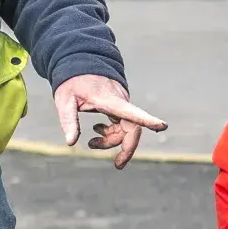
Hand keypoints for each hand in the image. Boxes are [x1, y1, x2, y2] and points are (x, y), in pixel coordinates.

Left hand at [52, 75, 166, 169]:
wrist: (81, 63)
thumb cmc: (72, 81)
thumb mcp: (64, 100)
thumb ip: (69, 121)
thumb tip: (71, 143)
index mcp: (109, 100)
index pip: (132, 112)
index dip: (147, 120)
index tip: (162, 126)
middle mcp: (120, 102)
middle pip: (133, 128)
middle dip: (127, 148)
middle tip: (118, 165)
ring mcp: (121, 105)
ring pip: (126, 129)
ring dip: (112, 141)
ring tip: (91, 143)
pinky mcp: (119, 107)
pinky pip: (122, 124)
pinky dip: (111, 133)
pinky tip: (97, 131)